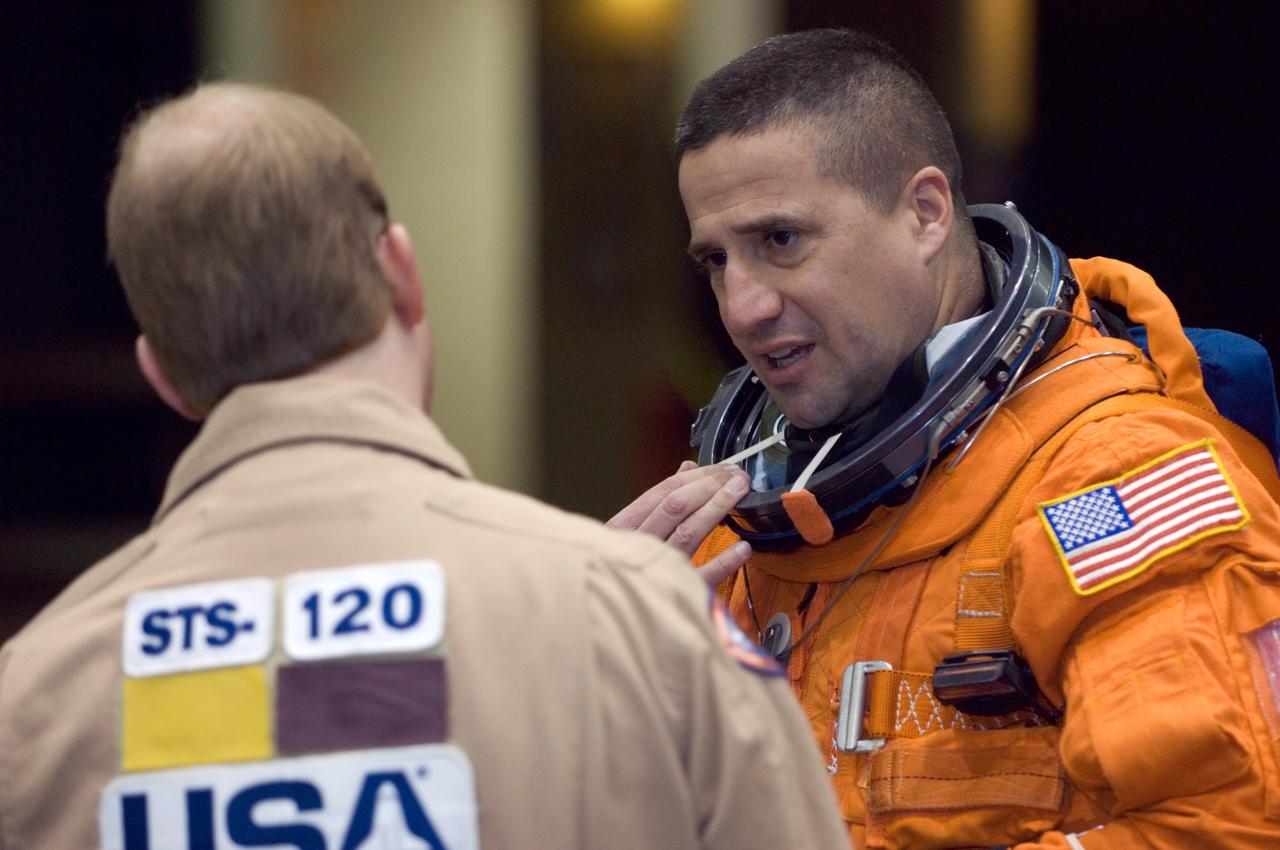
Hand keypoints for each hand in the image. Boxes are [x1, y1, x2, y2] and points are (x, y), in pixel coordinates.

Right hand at [608, 461, 753, 585]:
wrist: (617, 614)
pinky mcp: (674, 596)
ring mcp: (655, 570)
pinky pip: (701, 577)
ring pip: (688, 534)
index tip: (723, 469)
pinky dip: (723, 562)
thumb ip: (663, 499)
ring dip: (716, 509)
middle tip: (737, 477)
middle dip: (710, 487)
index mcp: (625, 526)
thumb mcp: (635, 529)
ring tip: (739, 494)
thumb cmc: (627, 566)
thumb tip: (687, 468)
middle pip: (675, 507)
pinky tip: (742, 547)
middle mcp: (637, 545)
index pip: (663, 491)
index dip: (697, 476)